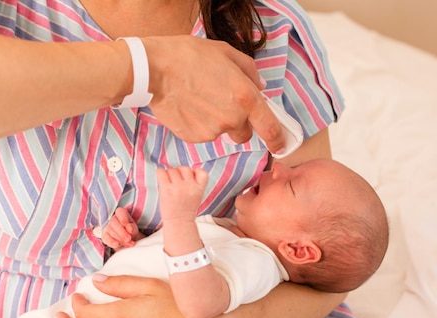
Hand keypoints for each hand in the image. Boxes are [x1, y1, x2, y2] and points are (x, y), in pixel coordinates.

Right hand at [101, 207, 142, 248]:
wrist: (128, 241)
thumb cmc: (131, 232)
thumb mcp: (134, 229)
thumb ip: (132, 228)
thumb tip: (129, 229)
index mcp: (121, 214)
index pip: (120, 212)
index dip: (123, 218)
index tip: (127, 225)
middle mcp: (113, 219)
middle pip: (114, 223)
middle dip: (122, 232)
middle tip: (129, 239)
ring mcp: (107, 227)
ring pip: (111, 232)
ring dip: (121, 239)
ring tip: (129, 243)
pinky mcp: (104, 236)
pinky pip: (106, 238)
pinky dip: (112, 242)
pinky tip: (118, 245)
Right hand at [142, 36, 285, 153]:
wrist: (155, 70)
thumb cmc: (190, 57)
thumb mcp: (227, 53)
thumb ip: (250, 72)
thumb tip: (260, 87)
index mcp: (246, 98)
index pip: (270, 128)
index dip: (278, 139)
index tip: (280, 145)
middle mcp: (232, 119)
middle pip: (244, 134)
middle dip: (238, 124)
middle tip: (222, 104)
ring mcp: (212, 131)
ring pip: (221, 133)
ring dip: (216, 122)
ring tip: (199, 100)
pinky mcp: (194, 138)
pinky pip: (203, 135)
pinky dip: (198, 125)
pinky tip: (188, 107)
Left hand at [156, 166, 207, 222]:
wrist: (179, 222)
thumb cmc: (186, 208)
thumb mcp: (197, 195)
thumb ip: (194, 182)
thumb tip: (180, 169)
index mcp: (199, 188)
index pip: (202, 172)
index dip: (195, 172)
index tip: (191, 179)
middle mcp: (189, 186)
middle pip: (184, 168)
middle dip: (180, 173)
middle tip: (177, 183)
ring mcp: (178, 187)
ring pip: (172, 170)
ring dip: (169, 175)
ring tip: (170, 184)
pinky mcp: (166, 188)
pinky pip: (161, 172)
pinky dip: (160, 173)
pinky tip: (162, 180)